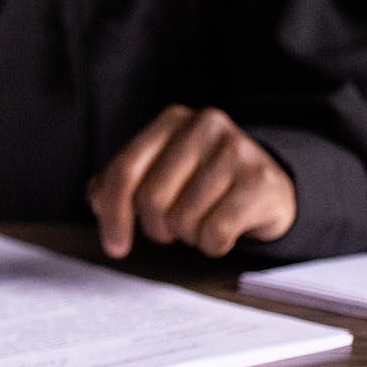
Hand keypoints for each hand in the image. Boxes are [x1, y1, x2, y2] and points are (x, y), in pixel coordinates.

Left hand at [87, 105, 296, 258]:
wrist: (270, 185)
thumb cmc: (204, 180)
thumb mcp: (162, 171)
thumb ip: (123, 182)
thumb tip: (96, 200)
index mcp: (171, 121)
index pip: (124, 170)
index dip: (113, 213)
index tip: (113, 245)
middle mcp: (204, 127)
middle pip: (151, 199)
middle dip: (156, 227)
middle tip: (170, 229)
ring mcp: (236, 151)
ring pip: (183, 219)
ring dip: (187, 235)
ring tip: (201, 222)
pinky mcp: (261, 181)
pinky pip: (215, 232)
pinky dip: (212, 245)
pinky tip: (221, 233)